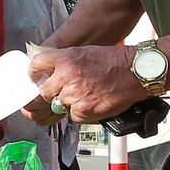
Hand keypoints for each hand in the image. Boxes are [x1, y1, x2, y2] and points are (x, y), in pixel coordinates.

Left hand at [26, 45, 143, 123]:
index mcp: (65, 58)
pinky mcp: (83, 110)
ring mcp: (74, 95)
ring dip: (70, 104)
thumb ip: (64, 63)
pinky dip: (82, 113)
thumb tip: (50, 75)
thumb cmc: (114, 62)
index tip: (35, 78)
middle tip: (68, 91)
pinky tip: (95, 102)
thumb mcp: (83, 53)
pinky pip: (73, 116)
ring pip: (59, 106)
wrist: (135, 72)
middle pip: (44, 92)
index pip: (36, 65)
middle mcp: (66, 76)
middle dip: (53, 94)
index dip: (33, 73)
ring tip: (88, 94)